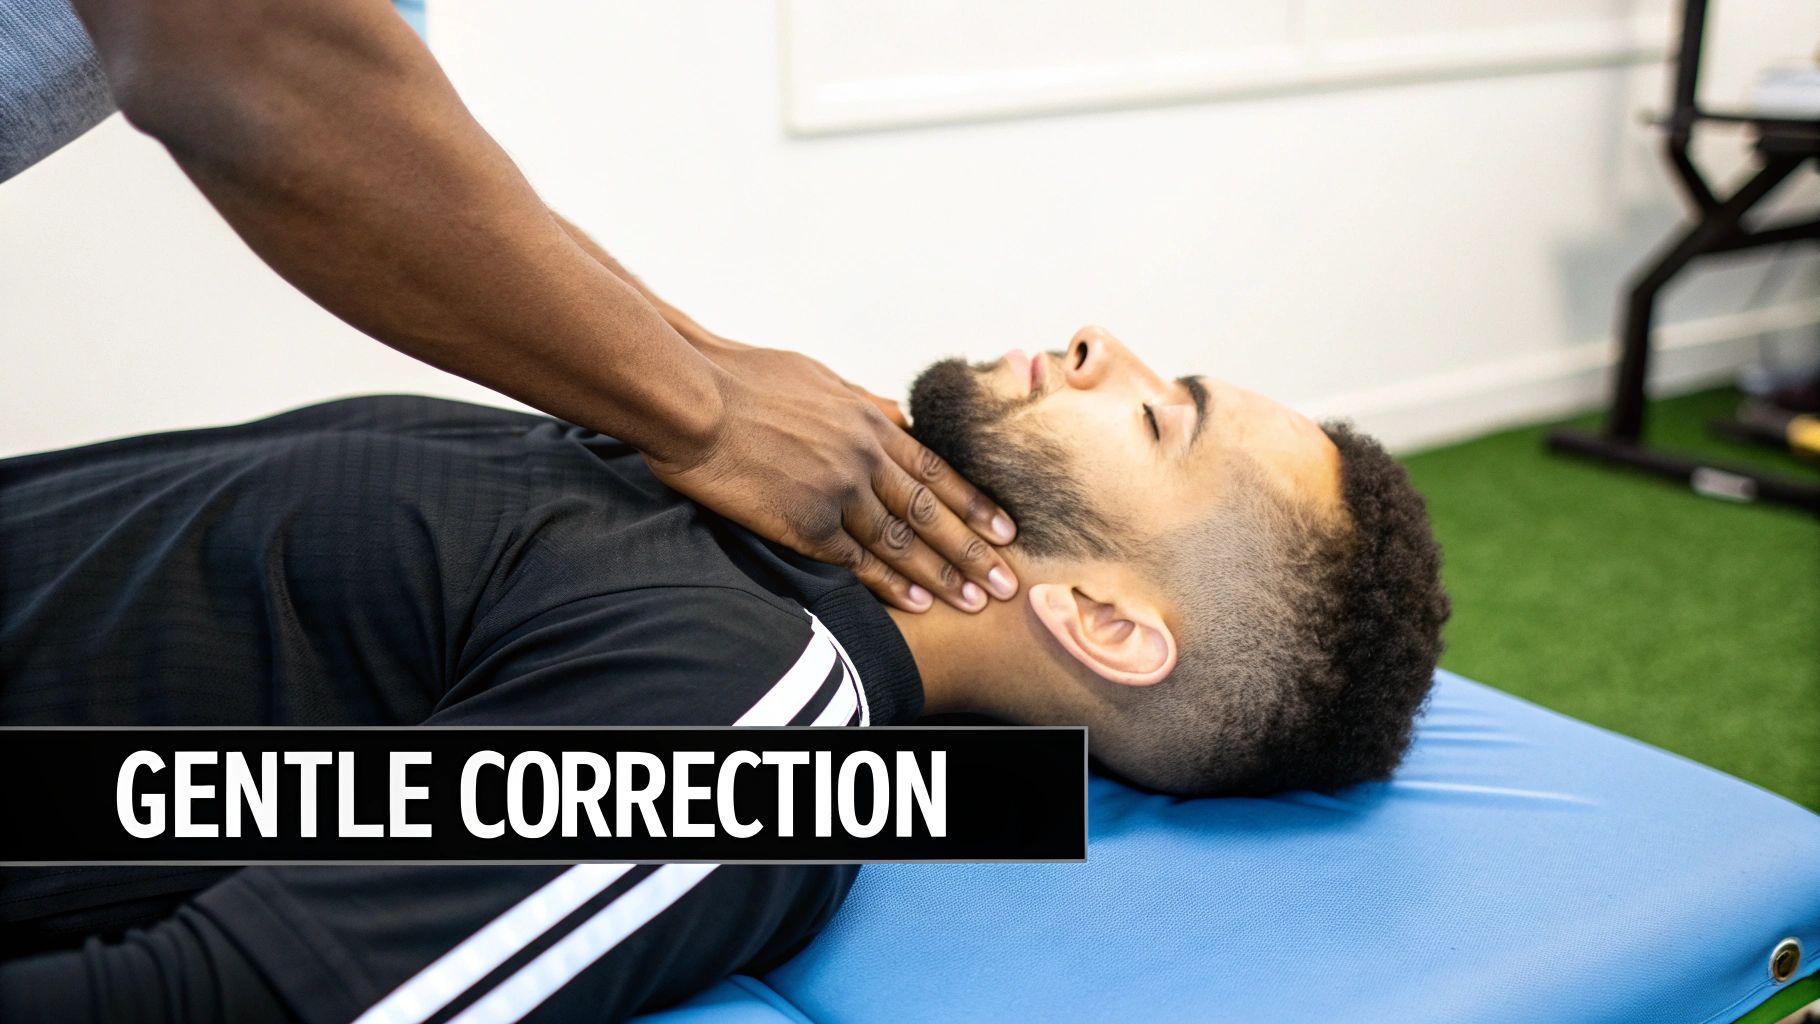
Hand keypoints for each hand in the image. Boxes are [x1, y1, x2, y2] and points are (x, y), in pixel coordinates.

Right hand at [647, 345, 1018, 611]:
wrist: (695, 398)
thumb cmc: (743, 381)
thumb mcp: (817, 377)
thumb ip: (858, 402)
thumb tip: (891, 411)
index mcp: (868, 420)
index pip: (935, 471)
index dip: (973, 504)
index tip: (1005, 530)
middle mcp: (864, 456)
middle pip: (931, 512)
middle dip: (974, 549)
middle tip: (1007, 581)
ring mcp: (838, 490)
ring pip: (902, 541)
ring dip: (943, 575)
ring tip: (974, 601)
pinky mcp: (805, 521)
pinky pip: (856, 560)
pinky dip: (891, 584)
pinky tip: (917, 603)